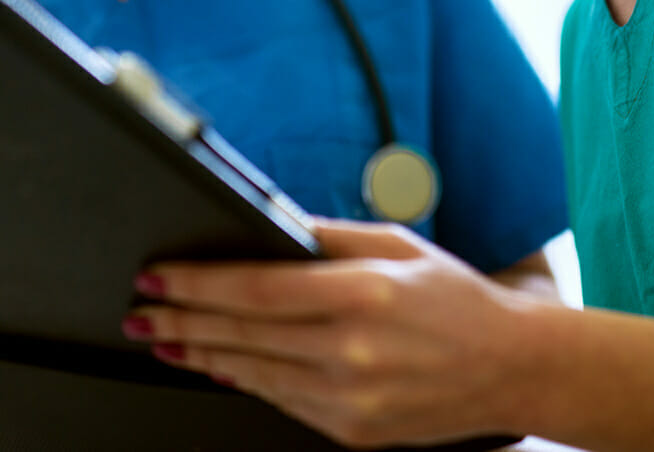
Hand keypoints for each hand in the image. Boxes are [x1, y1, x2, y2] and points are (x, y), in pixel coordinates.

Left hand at [125, 218, 544, 448]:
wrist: (513, 369)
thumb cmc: (457, 299)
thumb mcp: (399, 244)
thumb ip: (329, 234)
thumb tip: (269, 222)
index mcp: (364, 293)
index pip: (258, 288)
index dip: (198, 283)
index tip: (158, 275)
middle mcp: (354, 350)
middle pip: (243, 334)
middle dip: (181, 320)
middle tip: (140, 311)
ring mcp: (352, 398)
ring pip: (254, 373)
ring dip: (200, 354)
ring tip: (162, 338)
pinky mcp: (353, 431)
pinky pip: (282, 401)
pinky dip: (244, 380)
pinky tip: (218, 364)